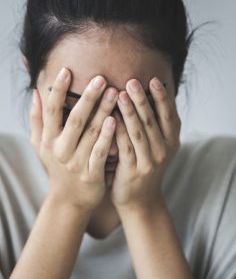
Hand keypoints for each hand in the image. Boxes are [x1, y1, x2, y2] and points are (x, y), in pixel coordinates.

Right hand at [29, 68, 118, 211]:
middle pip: (75, 119)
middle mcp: (60, 149)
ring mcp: (76, 162)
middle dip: (87, 97)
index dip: (57, 90)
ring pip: (90, 133)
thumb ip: (37, 119)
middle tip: (101, 78)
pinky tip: (115, 120)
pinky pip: (100, 152)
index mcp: (48, 140)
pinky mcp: (91, 174)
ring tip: (115, 92)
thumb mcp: (40, 145)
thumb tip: (35, 93)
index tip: (66, 70)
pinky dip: (107, 137)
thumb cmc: (56, 166)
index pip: (51, 111)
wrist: (69, 199)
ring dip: (102, 112)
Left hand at [109, 77, 180, 211]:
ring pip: (139, 132)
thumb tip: (144, 99)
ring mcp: (149, 161)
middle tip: (132, 81)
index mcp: (171, 142)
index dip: (162, 97)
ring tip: (120, 93)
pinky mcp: (133, 170)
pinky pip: (125, 147)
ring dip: (130, 112)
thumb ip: (153, 127)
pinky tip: (110, 117)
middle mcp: (163, 150)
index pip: (169, 115)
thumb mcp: (155, 148)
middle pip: (152, 120)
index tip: (154, 79)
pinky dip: (118, 131)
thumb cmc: (144, 168)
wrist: (140, 201)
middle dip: (142, 99)